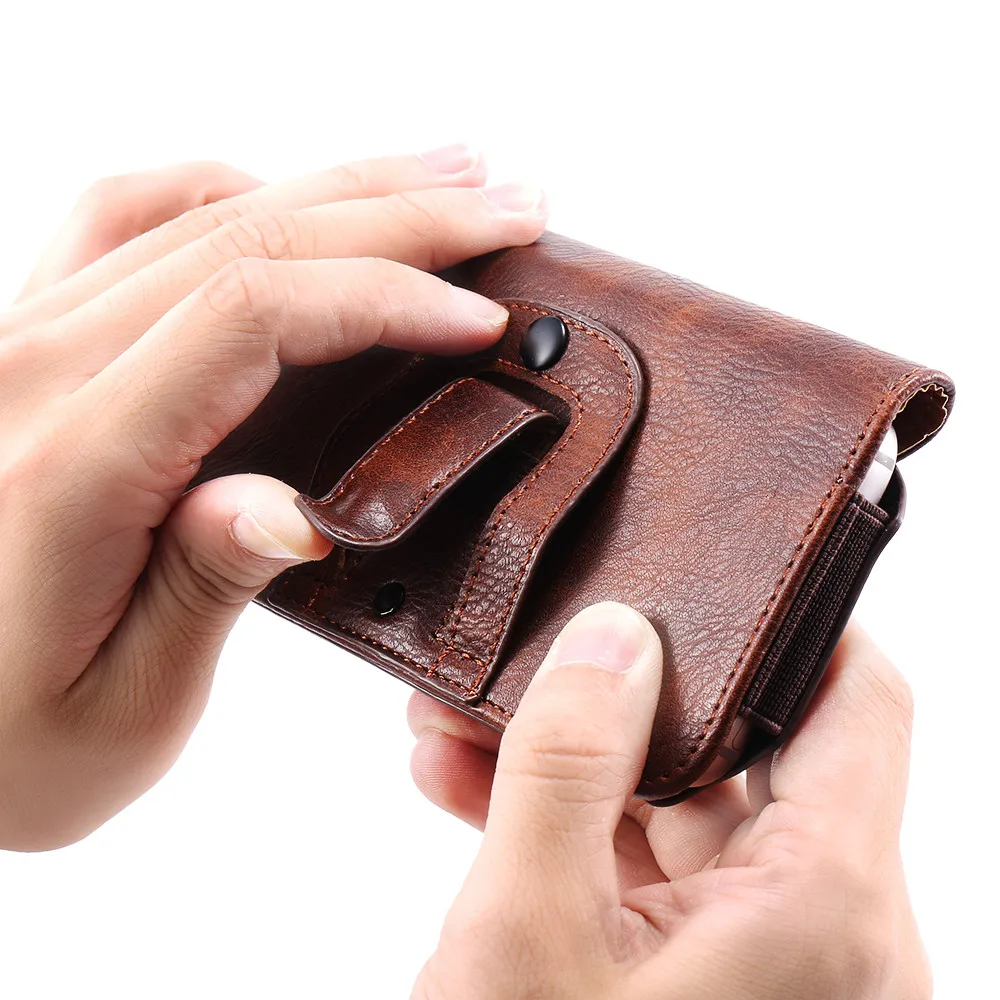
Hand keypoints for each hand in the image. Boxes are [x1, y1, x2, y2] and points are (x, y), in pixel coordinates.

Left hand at [0, 145, 547, 850]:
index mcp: (71, 463)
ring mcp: (23, 342)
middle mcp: (35, 373)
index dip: (386, 296)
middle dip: (400, 214)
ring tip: (438, 176)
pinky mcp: (28, 345)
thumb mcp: (117, 712)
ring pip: (199, 213)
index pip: (253, 317)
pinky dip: (219, 192)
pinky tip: (282, 199)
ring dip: (334, 187)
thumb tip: (302, 505)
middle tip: (508, 206)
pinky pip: (120, 222)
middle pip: (246, 239)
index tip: (481, 317)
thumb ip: (206, 588)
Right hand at [408, 604, 930, 998]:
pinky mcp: (712, 985)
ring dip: (579, 765)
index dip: (795, 621)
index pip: (859, 702)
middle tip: (532, 661)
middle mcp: (829, 933)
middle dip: (623, 699)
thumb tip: (611, 635)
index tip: (713, 575)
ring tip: (467, 729)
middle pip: (747, 753)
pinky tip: (480, 792)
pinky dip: (578, 830)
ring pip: (686, 813)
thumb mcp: (526, 935)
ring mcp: (771, 964)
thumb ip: (570, 764)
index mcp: (826, 908)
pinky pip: (656, 875)